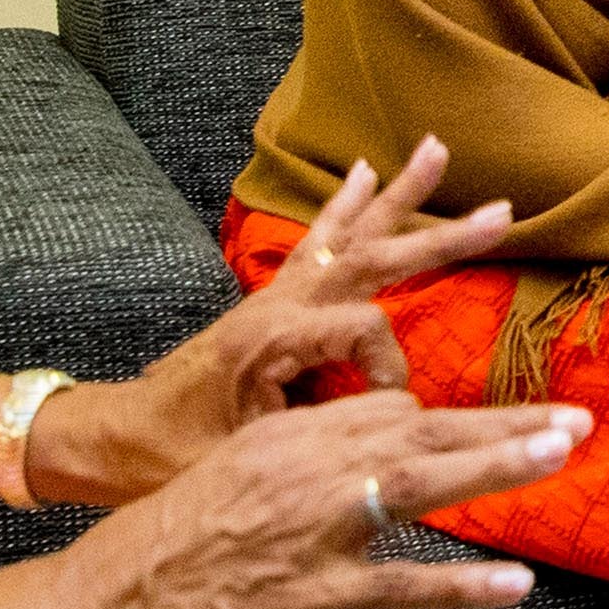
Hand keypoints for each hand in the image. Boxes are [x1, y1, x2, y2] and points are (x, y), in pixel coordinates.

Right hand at [32, 390, 582, 608]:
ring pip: (418, 482)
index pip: (387, 410)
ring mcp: (307, 531)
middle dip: (503, 424)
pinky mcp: (307, 597)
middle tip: (576, 420)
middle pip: (420, 430)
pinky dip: (461, 586)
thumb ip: (293, 475)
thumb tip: (352, 483)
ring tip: (561, 453)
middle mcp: (301, 468)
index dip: (452, 419)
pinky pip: (399, 587)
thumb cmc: (152, 557)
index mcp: (282, 437)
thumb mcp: (226, 486)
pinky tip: (513, 588)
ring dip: (497, 465)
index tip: (505, 423)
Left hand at [51, 143, 517, 507]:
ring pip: (346, 239)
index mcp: (273, 337)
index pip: (366, 332)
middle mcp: (277, 304)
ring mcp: (273, 298)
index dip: (389, 371)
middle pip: (371, 259)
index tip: (389, 415)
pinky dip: (342, 210)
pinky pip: (314, 246)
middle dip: (438, 237)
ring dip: (396, 200)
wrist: (107, 439)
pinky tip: (363, 175)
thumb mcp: (244, 457)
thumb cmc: (167, 454)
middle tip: (501, 212)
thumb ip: (311, 441)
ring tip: (433, 151)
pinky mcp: (268, 304)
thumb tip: (376, 432)